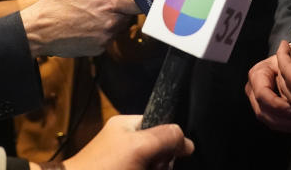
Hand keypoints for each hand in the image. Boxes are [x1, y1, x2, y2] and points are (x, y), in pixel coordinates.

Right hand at [21, 0, 139, 56]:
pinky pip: (108, 38)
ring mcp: (105, 38)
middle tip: (105, 3)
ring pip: (119, 27)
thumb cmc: (55, 5)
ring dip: (112, 20)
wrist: (37, 31)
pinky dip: (102, 32)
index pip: (139, 2)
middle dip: (122, 8)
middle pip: (129, 15)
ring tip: (91, 15)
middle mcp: (110, 23)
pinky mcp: (98, 49)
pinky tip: (86, 27)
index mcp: (108, 4)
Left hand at [54, 114, 192, 169]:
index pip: (161, 125)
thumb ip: (166, 137)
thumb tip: (188, 143)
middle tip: (153, 169)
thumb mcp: (139, 146)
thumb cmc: (103, 168)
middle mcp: (125, 143)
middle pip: (159, 149)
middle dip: (161, 163)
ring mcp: (123, 162)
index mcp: (126, 126)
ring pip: (153, 165)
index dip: (168, 141)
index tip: (165, 156)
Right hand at [245, 42, 290, 133]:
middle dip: (282, 118)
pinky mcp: (265, 107)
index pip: (262, 94)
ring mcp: (256, 99)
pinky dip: (285, 126)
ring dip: (285, 125)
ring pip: (266, 118)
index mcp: (258, 73)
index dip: (278, 105)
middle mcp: (253, 86)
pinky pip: (272, 121)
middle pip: (262, 109)